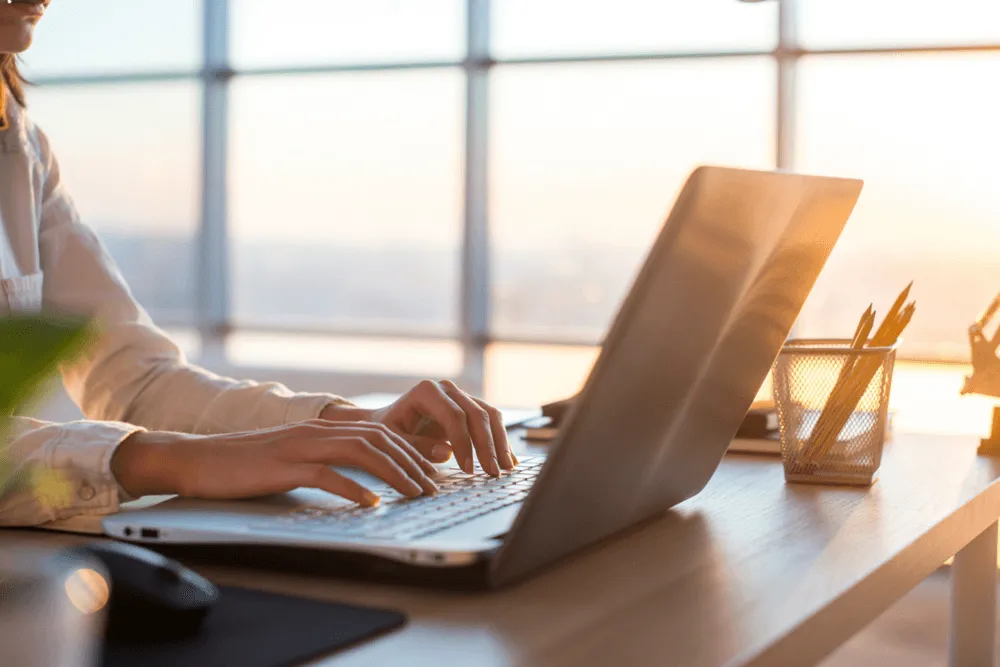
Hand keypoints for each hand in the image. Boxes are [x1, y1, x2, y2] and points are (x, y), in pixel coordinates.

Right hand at [110, 421, 438, 505]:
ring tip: (416, 493)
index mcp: (322, 428)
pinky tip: (371, 504)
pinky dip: (353, 489)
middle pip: (379, 439)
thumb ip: (326, 463)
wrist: (198, 459)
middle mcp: (316, 431)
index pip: (379, 433)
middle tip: (435, 486)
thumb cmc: (247, 465)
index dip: (411, 450)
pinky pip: (326, 474)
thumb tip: (362, 482)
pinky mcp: (282, 466)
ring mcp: (300, 446)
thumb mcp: (294, 459)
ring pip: (361, 452)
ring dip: (394, 473)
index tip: (433, 471)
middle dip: (413, 462)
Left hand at [321, 380, 516, 475]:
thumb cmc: (389, 432)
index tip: (468, 470)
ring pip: (490, 415)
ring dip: (500, 443)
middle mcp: (448, 388)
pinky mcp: (471, 406)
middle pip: (477, 415)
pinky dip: (501, 440)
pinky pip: (492, 420)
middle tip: (493, 473)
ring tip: (506, 469)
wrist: (389, 421)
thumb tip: (447, 452)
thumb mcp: (394, 442)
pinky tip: (509, 460)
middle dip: (487, 446)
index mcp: (427, 391)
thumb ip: (417, 447)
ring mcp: (462, 395)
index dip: (464, 443)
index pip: (454, 416)